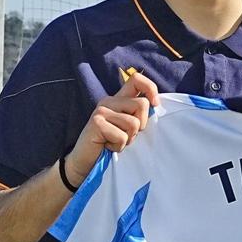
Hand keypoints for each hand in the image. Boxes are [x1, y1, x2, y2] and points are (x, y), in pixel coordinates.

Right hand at [62, 72, 159, 187]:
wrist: (86, 163)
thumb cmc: (110, 145)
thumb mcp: (128, 128)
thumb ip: (138, 115)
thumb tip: (156, 106)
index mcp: (118, 99)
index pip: (136, 79)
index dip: (150, 88)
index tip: (155, 105)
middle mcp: (109, 101)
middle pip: (142, 104)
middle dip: (141, 125)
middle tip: (125, 135)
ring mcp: (101, 110)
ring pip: (134, 123)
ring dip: (128, 139)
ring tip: (114, 142)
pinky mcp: (96, 123)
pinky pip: (122, 136)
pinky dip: (118, 147)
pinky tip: (107, 146)